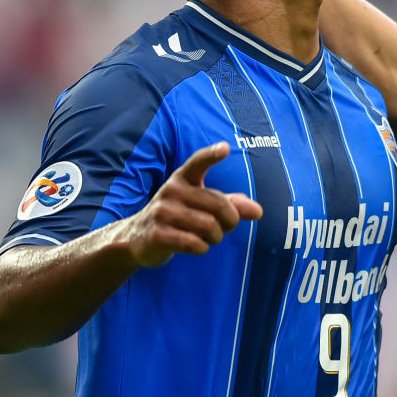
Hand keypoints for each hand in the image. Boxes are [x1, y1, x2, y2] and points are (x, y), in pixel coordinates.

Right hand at [124, 142, 262, 266]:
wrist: (138, 237)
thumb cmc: (180, 217)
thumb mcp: (203, 206)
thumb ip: (231, 205)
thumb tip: (258, 211)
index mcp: (183, 178)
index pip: (198, 162)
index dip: (212, 155)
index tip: (225, 148)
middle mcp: (171, 190)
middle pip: (220, 206)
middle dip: (230, 222)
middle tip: (224, 228)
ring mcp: (162, 212)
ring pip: (210, 227)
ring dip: (216, 238)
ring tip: (208, 238)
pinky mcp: (157, 234)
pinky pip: (195, 244)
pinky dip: (203, 248)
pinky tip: (196, 246)